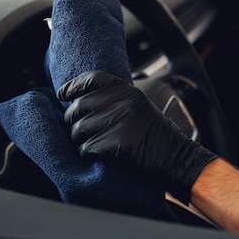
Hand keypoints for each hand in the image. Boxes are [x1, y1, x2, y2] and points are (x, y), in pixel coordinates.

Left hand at [58, 71, 217, 203]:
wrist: (177, 159)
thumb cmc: (156, 137)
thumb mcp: (138, 107)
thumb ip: (112, 101)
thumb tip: (76, 103)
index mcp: (127, 91)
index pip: (91, 79)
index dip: (72, 86)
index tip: (62, 95)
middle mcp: (124, 102)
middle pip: (79, 108)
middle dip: (73, 122)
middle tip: (79, 132)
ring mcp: (121, 122)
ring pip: (78, 130)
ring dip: (80, 141)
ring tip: (93, 146)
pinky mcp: (118, 143)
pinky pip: (86, 149)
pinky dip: (88, 155)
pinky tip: (100, 157)